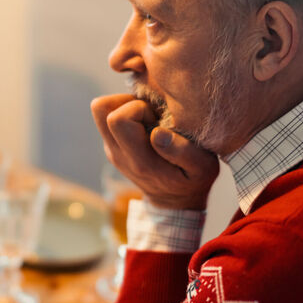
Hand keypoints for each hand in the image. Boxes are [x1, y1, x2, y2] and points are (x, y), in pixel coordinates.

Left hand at [91, 94, 218, 209]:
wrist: (172, 201)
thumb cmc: (191, 180)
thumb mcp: (202, 168)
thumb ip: (183, 152)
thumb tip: (158, 133)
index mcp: (139, 160)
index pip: (118, 119)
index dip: (139, 108)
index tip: (159, 117)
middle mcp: (118, 154)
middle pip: (100, 109)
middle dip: (127, 101)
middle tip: (151, 112)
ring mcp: (111, 150)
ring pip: (101, 111)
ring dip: (125, 105)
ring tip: (149, 116)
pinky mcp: (112, 145)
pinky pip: (108, 117)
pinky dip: (126, 113)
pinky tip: (146, 124)